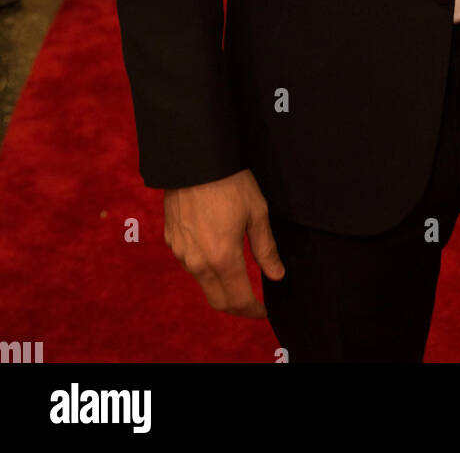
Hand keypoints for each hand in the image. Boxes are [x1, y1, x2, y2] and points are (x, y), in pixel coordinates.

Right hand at [164, 168, 284, 317]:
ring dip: (220, 288)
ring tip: (237, 278)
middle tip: (252, 304)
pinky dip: (205, 269)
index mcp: (223, 258)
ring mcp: (181, 253)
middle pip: (218, 300)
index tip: (264, 311)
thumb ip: (266, 248)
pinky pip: (190, 264)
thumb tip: (276, 275)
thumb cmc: (229, 183)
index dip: (253, 311)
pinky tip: (216, 254)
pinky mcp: (171, 241)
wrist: (193, 160)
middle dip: (237, 308)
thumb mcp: (257, 212)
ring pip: (203, 283)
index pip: (239, 300)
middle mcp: (198, 262)